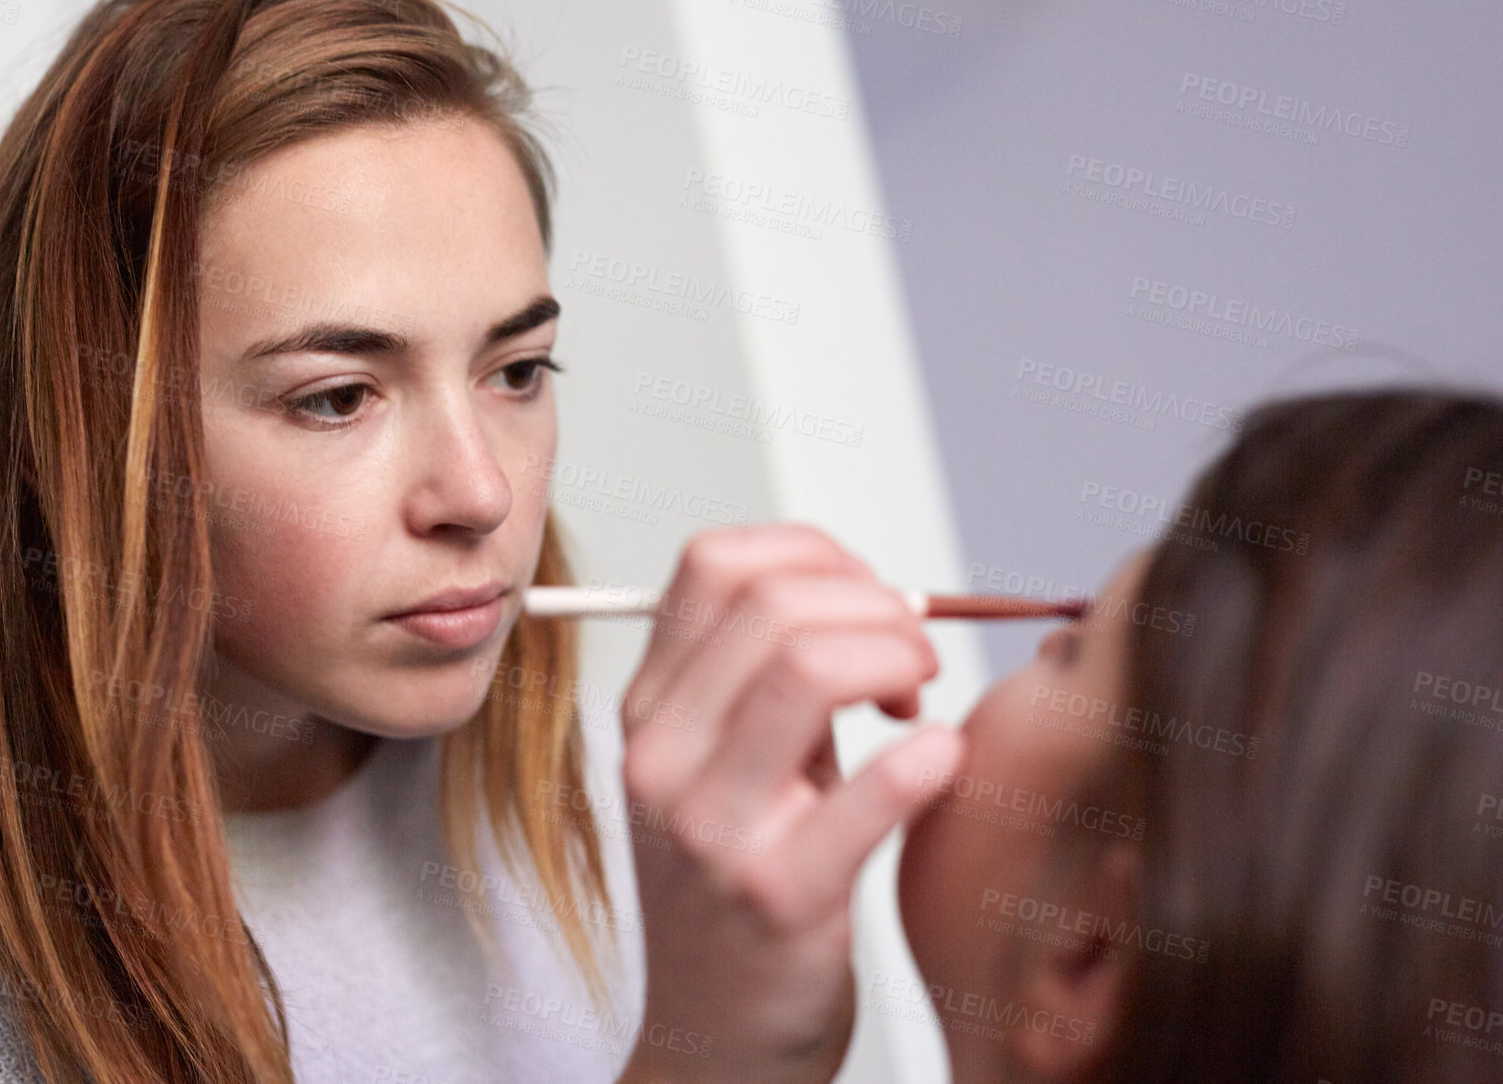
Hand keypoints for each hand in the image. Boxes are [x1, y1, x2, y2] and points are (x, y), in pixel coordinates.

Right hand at [614, 523, 963, 1083]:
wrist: (714, 1041)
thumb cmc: (735, 894)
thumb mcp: (720, 769)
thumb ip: (765, 680)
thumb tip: (866, 595)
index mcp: (648, 711)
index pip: (715, 563)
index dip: (815, 553)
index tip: (866, 596)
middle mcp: (661, 758)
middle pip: (773, 603)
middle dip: (876, 605)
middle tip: (914, 657)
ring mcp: (710, 829)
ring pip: (809, 668)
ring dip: (898, 658)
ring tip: (920, 700)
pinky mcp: (777, 896)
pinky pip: (871, 793)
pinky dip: (928, 761)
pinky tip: (940, 763)